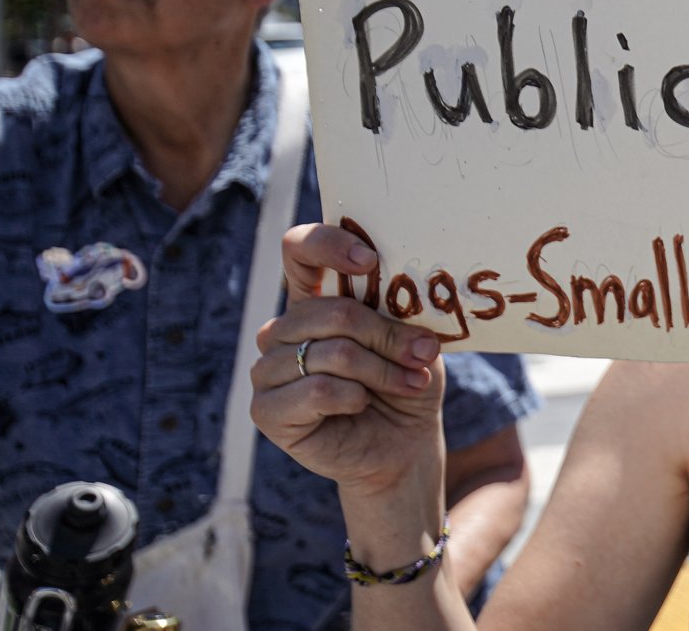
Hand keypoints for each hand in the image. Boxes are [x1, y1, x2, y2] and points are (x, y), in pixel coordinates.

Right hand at [250, 221, 445, 497]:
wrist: (402, 445)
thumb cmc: (406, 383)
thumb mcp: (415, 341)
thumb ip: (403, 315)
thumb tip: (405, 294)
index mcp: (316, 300)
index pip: (299, 250)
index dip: (327, 244)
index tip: (369, 260)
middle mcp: (284, 330)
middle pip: (331, 311)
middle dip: (386, 335)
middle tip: (421, 354)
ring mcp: (269, 370)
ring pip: (329, 353)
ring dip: (380, 370)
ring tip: (410, 383)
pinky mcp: (266, 410)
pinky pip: (315, 389)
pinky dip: (352, 397)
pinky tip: (362, 405)